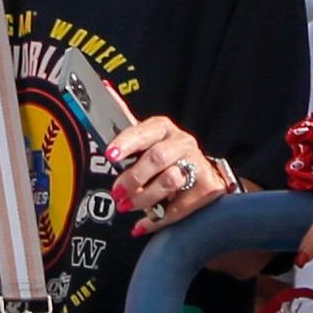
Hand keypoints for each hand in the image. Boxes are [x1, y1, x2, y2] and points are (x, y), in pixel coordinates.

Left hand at [106, 113, 238, 230]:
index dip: (127, 142)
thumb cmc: (166, 156)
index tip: (111, 154)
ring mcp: (198, 164)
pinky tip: (142, 225)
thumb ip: (125, 120)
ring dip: (144, 199)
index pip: (145, 131)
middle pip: (157, 157)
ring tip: (127, 206)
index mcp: (164, 128)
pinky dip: (158, 219)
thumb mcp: (146, 138)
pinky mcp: (208, 187)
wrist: (204, 176)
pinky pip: (179, 207)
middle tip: (116, 192)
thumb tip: (103, 87)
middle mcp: (183, 143)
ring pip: (169, 181)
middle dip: (134, 177)